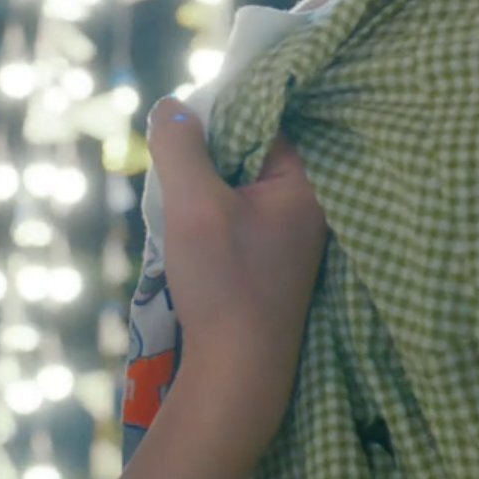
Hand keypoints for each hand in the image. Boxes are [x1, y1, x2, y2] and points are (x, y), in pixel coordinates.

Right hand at [145, 100, 326, 412]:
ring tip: (174, 198)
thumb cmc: (224, 283)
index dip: (222, 117)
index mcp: (306, 185)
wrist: (237, 373)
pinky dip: (211, 217)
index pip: (266, 123)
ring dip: (205, 188)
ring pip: (240, 188)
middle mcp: (308, 208)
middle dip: (209, 155)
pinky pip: (239, 219)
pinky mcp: (272, 264)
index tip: (182, 124)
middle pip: (253, 155)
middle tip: (172, 163)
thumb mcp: (194, 204)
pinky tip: (185, 231)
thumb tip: (170, 105)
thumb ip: (182, 147)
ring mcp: (291, 239)